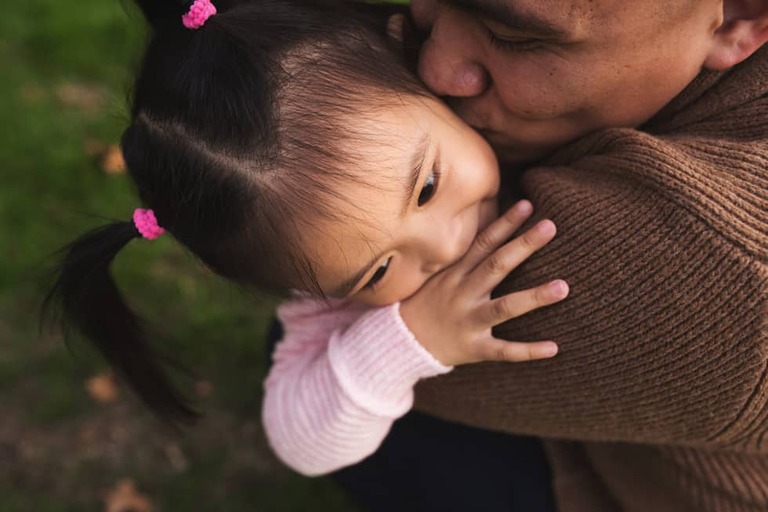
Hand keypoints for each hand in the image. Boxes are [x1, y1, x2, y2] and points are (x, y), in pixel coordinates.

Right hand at [399, 200, 567, 366]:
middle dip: (523, 246)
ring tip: (563, 287)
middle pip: (496, 266)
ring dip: (533, 297)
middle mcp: (463, 293)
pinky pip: (503, 350)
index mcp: (455, 273)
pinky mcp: (473, 348)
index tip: (527, 204)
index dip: (505, 223)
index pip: (483, 243)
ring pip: (504, 307)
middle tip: (550, 226)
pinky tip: (554, 348)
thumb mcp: (436, 273)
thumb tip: (490, 228)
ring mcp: (468, 321)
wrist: (399, 341)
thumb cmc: (425, 301)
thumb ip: (462, 256)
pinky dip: (528, 350)